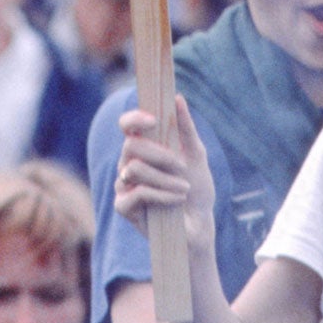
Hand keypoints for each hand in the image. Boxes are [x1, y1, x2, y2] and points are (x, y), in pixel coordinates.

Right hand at [113, 95, 215, 247]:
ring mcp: (123, 184)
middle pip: (130, 146)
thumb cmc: (196, 188)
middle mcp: (128, 163)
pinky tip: (176, 200)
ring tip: (184, 189)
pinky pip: (137, 192)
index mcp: (143, 147)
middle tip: (181, 165)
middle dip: (160, 155)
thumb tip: (178, 98)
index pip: (126, 125)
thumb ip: (186, 129)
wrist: (199, 224)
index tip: (153, 120)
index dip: (134, 118)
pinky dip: (161, 194)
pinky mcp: (123, 206)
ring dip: (165, 179)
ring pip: (135, 170)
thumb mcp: (196, 155)